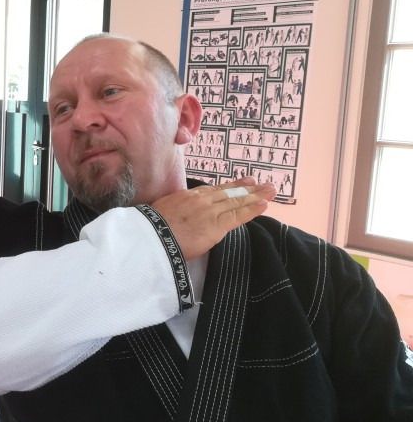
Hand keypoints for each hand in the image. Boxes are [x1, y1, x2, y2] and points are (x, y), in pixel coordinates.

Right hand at [151, 179, 275, 259]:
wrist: (151, 237)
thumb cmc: (151, 228)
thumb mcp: (162, 211)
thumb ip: (176, 209)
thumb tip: (180, 215)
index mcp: (187, 197)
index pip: (212, 191)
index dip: (228, 187)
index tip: (240, 183)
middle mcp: (201, 200)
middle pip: (228, 193)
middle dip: (246, 189)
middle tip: (261, 183)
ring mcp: (210, 211)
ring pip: (237, 202)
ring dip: (256, 196)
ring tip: (270, 190)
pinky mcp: (217, 225)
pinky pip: (238, 216)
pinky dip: (252, 210)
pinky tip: (264, 204)